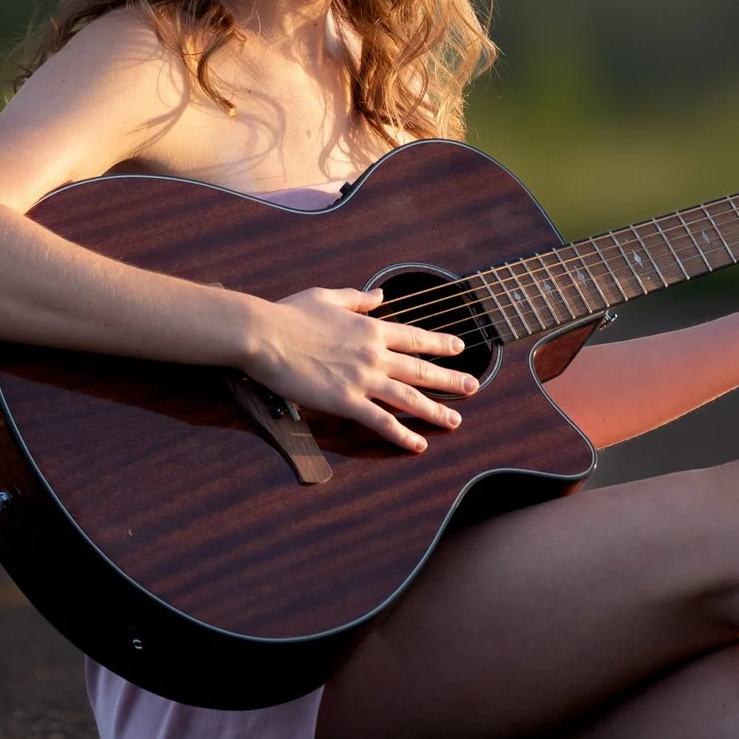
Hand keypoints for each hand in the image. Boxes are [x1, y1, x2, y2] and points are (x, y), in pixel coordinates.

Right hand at [243, 286, 475, 452]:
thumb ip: (357, 298)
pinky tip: (418, 444)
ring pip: (409, 398)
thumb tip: (380, 295)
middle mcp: (375, 354)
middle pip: (421, 369)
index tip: (460, 348)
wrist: (265, 335)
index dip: (440, 344)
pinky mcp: (346, 401)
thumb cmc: (290, 314)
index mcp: (371, 327)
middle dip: (450, 380)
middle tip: (473, 387)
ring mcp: (363, 378)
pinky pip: (381, 421)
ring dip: (436, 410)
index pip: (415, 337)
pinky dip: (402, 434)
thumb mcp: (328, 297)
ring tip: (456, 420)